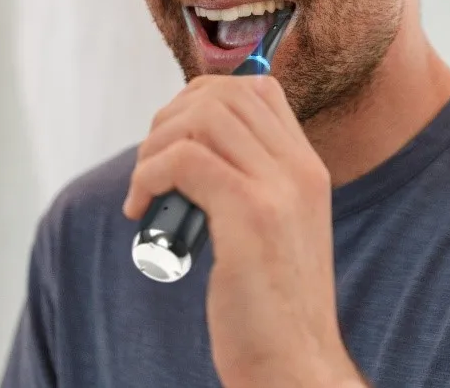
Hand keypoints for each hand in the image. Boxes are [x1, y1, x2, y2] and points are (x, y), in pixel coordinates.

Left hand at [123, 75, 364, 387]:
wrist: (296, 367)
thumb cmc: (272, 309)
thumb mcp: (274, 231)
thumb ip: (250, 184)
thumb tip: (192, 151)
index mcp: (307, 169)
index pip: (257, 89)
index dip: (204, 98)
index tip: (174, 137)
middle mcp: (299, 169)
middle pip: (223, 95)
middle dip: (170, 119)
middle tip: (151, 165)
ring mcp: (279, 189)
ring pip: (201, 119)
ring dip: (154, 147)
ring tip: (145, 190)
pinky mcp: (251, 216)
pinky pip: (184, 161)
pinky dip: (148, 176)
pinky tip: (142, 211)